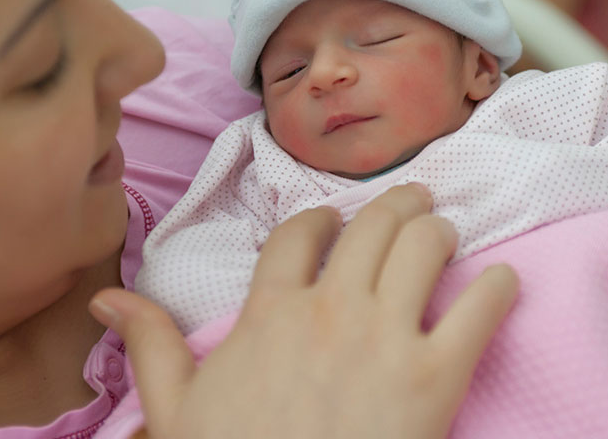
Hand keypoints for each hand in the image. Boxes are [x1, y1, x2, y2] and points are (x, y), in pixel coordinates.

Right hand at [91, 183, 518, 438]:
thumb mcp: (175, 408)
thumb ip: (149, 344)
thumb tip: (105, 299)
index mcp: (270, 312)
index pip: (300, 235)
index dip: (321, 219)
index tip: (333, 221)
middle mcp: (330, 309)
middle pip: (371, 227)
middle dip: (396, 204)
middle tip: (414, 199)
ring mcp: (386, 339)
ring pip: (423, 248)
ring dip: (439, 229)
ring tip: (446, 228)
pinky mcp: (437, 379)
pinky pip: (479, 312)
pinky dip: (497, 288)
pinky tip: (502, 280)